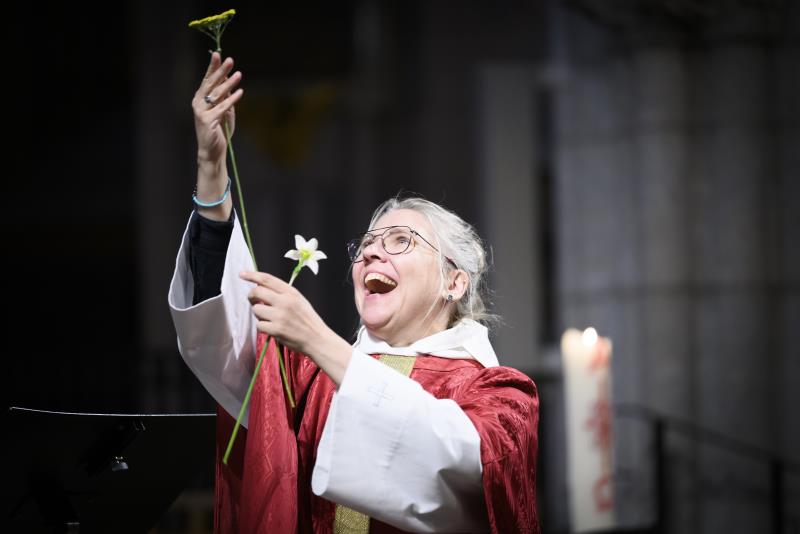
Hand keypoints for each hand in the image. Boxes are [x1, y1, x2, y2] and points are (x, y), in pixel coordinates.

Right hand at [193, 52, 242, 163]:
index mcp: (200, 99)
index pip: (207, 80)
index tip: (218, 54)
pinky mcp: (207, 121)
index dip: (212, 67)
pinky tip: (240, 92)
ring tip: (239, 74)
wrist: (212, 151)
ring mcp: (201, 112)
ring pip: (216, 94)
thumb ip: (226, 98)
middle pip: (210, 84)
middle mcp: (198, 103)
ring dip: (229, 83)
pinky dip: (231, 100)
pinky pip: (222, 108)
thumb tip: (230, 81)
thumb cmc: (219, 132)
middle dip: (220, 71)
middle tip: (230, 60)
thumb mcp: (225, 112)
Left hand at [240, 271, 352, 385]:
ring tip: (269, 318)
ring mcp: (280, 316)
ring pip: (256, 310)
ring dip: (259, 314)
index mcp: (291, 292)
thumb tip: (262, 288)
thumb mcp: (300, 300)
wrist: (317, 339)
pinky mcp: (276, 329)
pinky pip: (259, 325)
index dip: (252, 275)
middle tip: (253, 300)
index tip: (242, 274)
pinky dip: (263, 327)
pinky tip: (272, 328)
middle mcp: (285, 302)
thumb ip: (283, 293)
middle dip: (251, 296)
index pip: (267, 279)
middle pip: (257, 292)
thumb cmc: (308, 320)